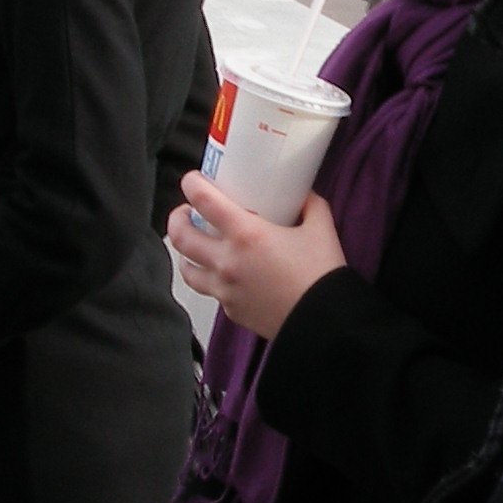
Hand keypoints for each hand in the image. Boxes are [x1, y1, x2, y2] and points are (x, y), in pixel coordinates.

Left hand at [167, 174, 345, 341]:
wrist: (325, 322)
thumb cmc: (321, 276)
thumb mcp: (321, 228)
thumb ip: (309, 205)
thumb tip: (303, 195)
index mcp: (246, 234)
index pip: (203, 201)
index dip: (192, 184)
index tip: (193, 180)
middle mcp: (227, 262)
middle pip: (180, 236)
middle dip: (177, 219)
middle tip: (187, 212)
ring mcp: (225, 290)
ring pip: (186, 269)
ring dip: (186, 253)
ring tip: (197, 246)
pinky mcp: (231, 311)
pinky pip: (212, 292)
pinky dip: (213, 279)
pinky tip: (228, 274)